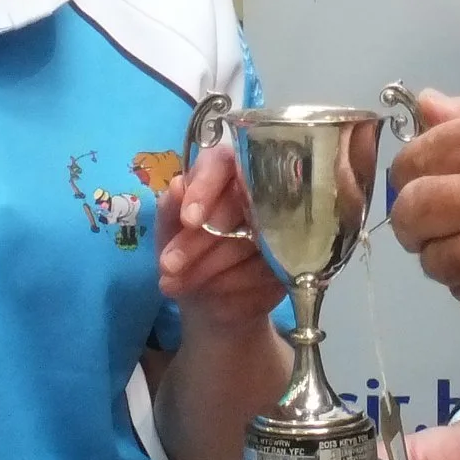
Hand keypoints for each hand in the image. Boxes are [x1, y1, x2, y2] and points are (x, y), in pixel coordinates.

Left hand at [156, 147, 286, 328]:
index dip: (205, 188)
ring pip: (249, 241)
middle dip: (198, 240)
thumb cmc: (184, 251)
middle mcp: (259, 189)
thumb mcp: (167, 230)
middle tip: (168, 266)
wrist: (208, 297)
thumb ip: (170, 208)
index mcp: (224, 171)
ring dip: (208, 266)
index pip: (222, 162)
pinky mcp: (291, 258)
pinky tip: (210, 292)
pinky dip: (231, 283)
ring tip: (175, 285)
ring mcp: (281, 224)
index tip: (188, 220)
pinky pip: (264, 270)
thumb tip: (178, 186)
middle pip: (238, 205)